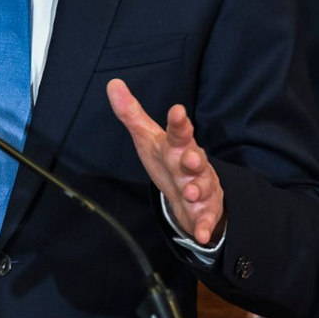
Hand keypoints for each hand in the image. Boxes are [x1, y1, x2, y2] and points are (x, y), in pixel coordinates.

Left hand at [106, 77, 223, 244]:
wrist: (192, 192)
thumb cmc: (168, 159)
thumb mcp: (148, 137)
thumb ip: (131, 112)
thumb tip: (112, 84)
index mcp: (178, 145)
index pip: (178, 130)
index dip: (178, 122)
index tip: (177, 111)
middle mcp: (193, 164)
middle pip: (195, 158)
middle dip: (194, 158)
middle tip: (190, 158)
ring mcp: (202, 187)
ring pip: (203, 187)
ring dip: (197, 190)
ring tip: (190, 194)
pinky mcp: (205, 210)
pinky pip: (207, 218)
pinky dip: (205, 225)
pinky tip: (202, 233)